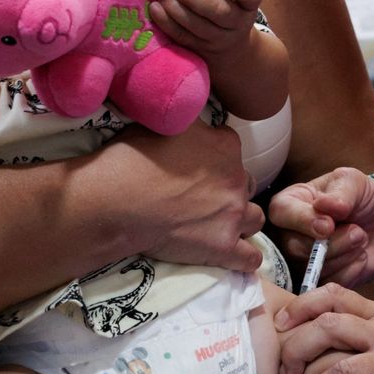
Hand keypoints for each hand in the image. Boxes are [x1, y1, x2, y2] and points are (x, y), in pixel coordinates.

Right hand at [116, 122, 263, 272]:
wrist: (118, 201)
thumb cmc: (132, 159)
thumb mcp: (163, 122)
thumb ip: (188, 124)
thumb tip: (189, 115)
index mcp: (224, 145)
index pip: (230, 147)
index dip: (214, 158)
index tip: (195, 166)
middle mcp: (236, 178)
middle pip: (245, 184)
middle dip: (229, 190)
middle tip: (203, 198)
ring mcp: (233, 215)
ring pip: (254, 218)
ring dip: (240, 221)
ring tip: (218, 225)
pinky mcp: (223, 247)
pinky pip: (249, 258)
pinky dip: (243, 258)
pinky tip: (231, 255)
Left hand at [149, 0, 262, 63]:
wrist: (232, 48)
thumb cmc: (227, 6)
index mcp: (248, 5)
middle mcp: (237, 23)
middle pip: (219, 11)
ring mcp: (219, 40)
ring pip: (198, 27)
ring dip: (176, 10)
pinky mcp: (201, 50)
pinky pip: (183, 37)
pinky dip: (167, 23)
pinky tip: (156, 9)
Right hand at [269, 167, 373, 287]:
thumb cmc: (364, 196)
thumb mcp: (354, 182)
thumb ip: (340, 193)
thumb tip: (323, 205)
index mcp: (289, 204)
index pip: (281, 214)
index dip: (303, 221)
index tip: (329, 224)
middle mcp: (289, 234)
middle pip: (295, 247)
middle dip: (331, 243)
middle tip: (358, 233)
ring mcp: (303, 261)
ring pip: (312, 269)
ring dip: (344, 255)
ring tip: (361, 239)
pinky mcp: (321, 280)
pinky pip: (330, 283)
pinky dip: (351, 270)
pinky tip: (361, 256)